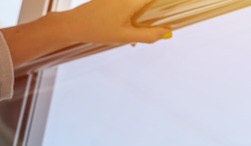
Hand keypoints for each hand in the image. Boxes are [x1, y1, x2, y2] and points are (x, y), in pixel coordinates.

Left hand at [0, 0, 172, 67]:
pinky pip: (129, 3)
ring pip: (138, 3)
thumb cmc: (98, 31)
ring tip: (138, 28)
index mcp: (131, 1)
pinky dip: (134, 11)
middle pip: (148, 3)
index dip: (167, 4)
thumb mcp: (126, 37)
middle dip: (155, 11)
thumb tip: (168, 32)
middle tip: (159, 25)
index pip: (155, 0)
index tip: (178, 6)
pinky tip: (127, 26)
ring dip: (143, 14)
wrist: (72, 24)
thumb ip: (149, 35)